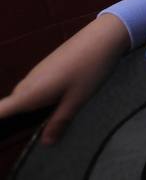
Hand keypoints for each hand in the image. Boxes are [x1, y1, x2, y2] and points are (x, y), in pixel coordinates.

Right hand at [0, 13, 130, 143]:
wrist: (102, 37)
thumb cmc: (89, 70)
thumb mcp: (77, 100)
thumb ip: (59, 121)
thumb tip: (46, 143)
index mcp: (29, 94)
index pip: (0, 110)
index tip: (3, 130)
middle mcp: (27, 82)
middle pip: (14, 106)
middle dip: (20, 119)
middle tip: (41, 128)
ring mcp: (37, 72)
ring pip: (27, 95)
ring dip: (34, 106)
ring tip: (55, 114)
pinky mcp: (47, 65)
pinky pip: (37, 86)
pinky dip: (42, 95)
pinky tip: (62, 96)